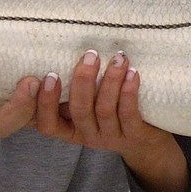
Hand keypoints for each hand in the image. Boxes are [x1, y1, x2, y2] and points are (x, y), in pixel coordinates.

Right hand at [36, 50, 189, 191]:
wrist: (146, 140)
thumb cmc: (110, 112)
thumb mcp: (87, 104)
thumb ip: (72, 88)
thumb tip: (60, 51)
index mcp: (69, 128)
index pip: (47, 124)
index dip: (44, 103)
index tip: (47, 76)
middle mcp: (87, 135)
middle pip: (79, 111)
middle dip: (82, 81)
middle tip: (89, 56)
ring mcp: (110, 138)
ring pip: (104, 110)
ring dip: (110, 80)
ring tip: (118, 58)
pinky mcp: (133, 137)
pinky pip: (128, 114)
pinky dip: (128, 92)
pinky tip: (132, 73)